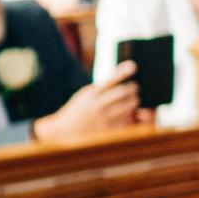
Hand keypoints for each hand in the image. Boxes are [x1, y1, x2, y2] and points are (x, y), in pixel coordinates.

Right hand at [33, 65, 148, 142]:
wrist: (65, 132)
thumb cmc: (81, 109)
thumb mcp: (86, 94)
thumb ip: (106, 86)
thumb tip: (129, 74)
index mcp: (90, 94)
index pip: (109, 81)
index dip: (122, 73)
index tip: (132, 65)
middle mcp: (96, 106)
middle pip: (124, 92)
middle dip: (132, 88)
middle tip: (133, 87)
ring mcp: (103, 120)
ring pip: (130, 105)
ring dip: (134, 101)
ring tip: (130, 100)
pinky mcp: (110, 131)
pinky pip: (129, 120)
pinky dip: (131, 115)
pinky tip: (126, 114)